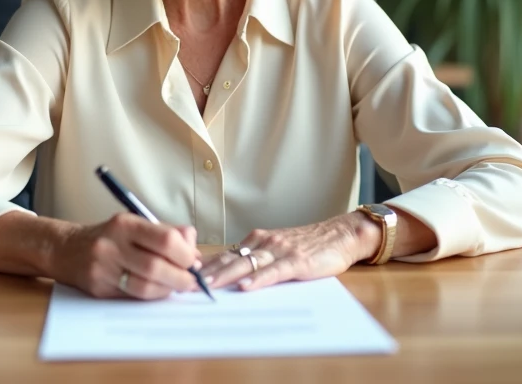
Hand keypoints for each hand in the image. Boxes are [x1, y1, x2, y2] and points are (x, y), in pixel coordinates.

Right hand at [52, 213, 202, 299]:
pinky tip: (159, 290)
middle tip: (191, 280)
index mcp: (125, 224)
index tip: (193, 261)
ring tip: (177, 286)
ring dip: (167, 290)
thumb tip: (194, 250)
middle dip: (180, 277)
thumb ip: (166, 233)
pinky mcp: (98, 289)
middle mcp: (112, 245)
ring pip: (144, 287)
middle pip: (156, 267)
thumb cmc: (110, 236)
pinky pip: (132, 297)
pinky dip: (151, 296)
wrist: (67, 249)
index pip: (165, 240)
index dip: (185, 254)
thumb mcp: (135, 224)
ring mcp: (103, 269)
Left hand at [200, 212, 379, 292]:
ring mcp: (280, 251)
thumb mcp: (276, 248)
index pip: (224, 254)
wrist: (340, 235)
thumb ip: (255, 259)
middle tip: (185, 284)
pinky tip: (246, 286)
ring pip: (247, 264)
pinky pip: (274, 271)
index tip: (181, 276)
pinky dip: (259, 279)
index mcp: (257, 241)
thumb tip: (227, 274)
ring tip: (208, 286)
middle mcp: (264, 243)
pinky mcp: (297, 261)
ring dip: (226, 275)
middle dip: (207, 273)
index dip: (203, 266)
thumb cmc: (308, 245)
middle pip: (230, 259)